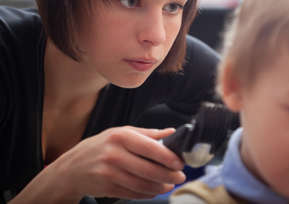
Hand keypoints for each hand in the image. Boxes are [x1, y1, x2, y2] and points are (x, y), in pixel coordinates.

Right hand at [15, 126, 185, 202]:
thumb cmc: (101, 147)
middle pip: (148, 169)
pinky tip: (155, 190)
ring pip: (142, 184)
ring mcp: (109, 173)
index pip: (150, 147)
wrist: (71, 168)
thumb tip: (171, 132)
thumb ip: (147, 133)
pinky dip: (147, 193)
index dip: (168, 157)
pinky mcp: (107, 188)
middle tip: (181, 176)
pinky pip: (133, 193)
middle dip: (169, 175)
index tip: (180, 162)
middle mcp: (114, 154)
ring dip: (160, 186)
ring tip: (170, 184)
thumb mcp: (121, 133)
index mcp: (120, 136)